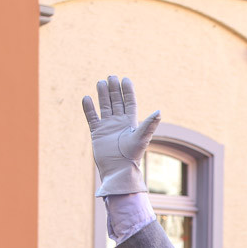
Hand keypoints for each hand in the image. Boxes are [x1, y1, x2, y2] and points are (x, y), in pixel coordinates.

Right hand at [82, 75, 160, 196]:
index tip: (125, 79)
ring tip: (100, 82)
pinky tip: (87, 98)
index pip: (129, 102)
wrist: (118, 170)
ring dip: (102, 95)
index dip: (127, 91)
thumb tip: (159, 111)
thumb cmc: (132, 156)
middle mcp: (119, 123)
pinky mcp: (97, 133)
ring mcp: (108, 127)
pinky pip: (92, 117)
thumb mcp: (141, 138)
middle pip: (116, 101)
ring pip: (104, 107)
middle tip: (111, 77)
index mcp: (131, 122)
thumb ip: (149, 124)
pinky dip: (89, 108)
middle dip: (114, 89)